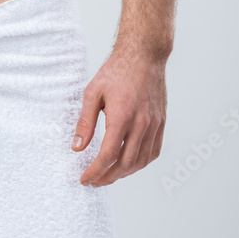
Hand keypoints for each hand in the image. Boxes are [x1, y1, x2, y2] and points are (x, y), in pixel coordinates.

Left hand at [71, 48, 166, 185]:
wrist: (143, 56)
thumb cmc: (116, 72)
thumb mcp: (92, 92)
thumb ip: (85, 122)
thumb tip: (77, 147)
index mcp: (122, 116)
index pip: (108, 155)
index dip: (95, 171)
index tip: (84, 179)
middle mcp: (141, 124)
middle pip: (125, 164)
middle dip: (108, 177)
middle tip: (93, 181)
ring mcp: (154, 124)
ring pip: (141, 162)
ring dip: (123, 174)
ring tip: (108, 175)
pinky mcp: (161, 123)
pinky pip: (153, 152)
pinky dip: (140, 164)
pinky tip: (128, 164)